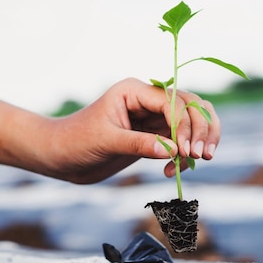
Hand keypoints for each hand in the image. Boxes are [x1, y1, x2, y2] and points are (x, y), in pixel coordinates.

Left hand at [40, 78, 220, 183]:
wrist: (60, 157)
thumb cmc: (75, 142)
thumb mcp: (106, 142)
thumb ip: (139, 145)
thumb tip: (174, 151)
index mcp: (134, 91)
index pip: (173, 101)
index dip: (185, 125)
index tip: (185, 151)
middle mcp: (147, 100)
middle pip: (191, 106)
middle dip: (200, 129)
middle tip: (201, 156)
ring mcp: (152, 118)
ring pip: (191, 121)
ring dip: (199, 139)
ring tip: (199, 160)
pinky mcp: (153, 136)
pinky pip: (179, 141)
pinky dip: (184, 155)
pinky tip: (172, 170)